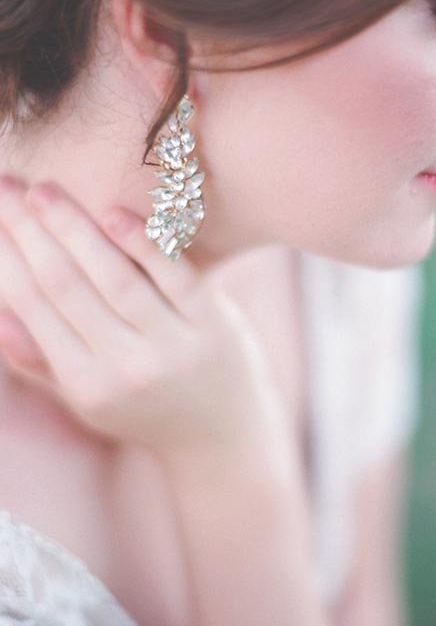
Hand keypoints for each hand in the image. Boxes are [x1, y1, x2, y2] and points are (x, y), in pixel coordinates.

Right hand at [0, 175, 285, 451]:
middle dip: (29, 231)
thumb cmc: (147, 412)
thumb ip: (44, 363)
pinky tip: (113, 213)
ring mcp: (173, 344)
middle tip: (6, 186)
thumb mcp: (89, 401)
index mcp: (86, 384)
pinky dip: (144, 244)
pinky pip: (175, 276)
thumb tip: (0, 318)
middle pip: (66, 286)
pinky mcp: (213, 323)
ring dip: (75, 230)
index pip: (34, 307)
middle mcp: (126, 367)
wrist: (223, 439)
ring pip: (115, 277)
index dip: (7, 257)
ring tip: (45, 192)